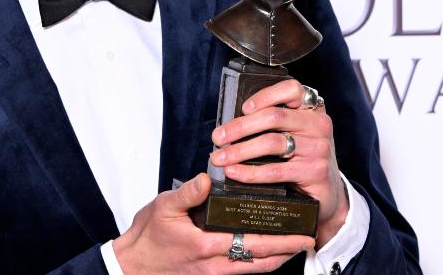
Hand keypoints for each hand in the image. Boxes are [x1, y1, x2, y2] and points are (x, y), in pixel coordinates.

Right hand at [112, 173, 313, 273]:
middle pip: (261, 262)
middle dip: (287, 252)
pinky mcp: (210, 274)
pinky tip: (264, 251)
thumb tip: (205, 178)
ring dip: (276, 259)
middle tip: (307, 241)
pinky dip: (258, 261)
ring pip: (253, 269)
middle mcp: (215, 264)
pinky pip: (240, 270)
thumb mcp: (164, 207)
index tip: (300, 233)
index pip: (253, 243)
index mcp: (207, 246)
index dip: (280, 240)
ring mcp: (214, 272)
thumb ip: (188, 193)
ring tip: (293, 246)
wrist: (134, 264)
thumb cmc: (148, 236)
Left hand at [210, 80, 348, 247]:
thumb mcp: (294, 134)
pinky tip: (234, 173)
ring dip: (239, 150)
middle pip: (274, 117)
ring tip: (219, 158)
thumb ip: (272, 123)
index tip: (243, 108)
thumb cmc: (302, 158)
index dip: (265, 95)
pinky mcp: (315, 172)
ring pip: (271, 143)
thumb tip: (230, 126)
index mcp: (312, 109)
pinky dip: (250, 172)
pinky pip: (275, 170)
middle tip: (217, 137)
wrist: (328, 193)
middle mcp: (318, 125)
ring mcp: (318, 148)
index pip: (291, 89)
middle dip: (240, 127)